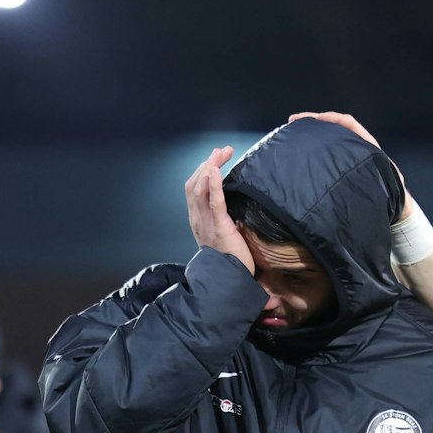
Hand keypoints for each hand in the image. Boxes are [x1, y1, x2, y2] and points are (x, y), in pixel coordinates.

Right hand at [184, 146, 254, 270]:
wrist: (228, 281)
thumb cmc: (230, 261)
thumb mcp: (224, 236)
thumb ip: (225, 221)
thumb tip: (238, 209)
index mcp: (198, 220)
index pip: (194, 189)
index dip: (203, 171)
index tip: (216, 159)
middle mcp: (197, 219)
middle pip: (195, 184)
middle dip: (207, 164)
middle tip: (223, 151)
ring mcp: (206, 223)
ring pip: (200, 188)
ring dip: (211, 167)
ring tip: (221, 154)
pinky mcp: (219, 227)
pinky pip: (214, 202)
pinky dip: (214, 184)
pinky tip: (216, 170)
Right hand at [288, 112, 411, 220]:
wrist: (392, 204)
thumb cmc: (391, 191)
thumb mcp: (385, 178)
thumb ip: (378, 171)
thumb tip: (368, 169)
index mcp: (367, 144)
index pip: (348, 123)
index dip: (332, 118)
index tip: (315, 119)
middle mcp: (355, 146)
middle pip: (333, 127)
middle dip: (313, 121)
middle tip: (293, 120)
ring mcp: (347, 156)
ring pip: (328, 138)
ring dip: (311, 133)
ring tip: (292, 131)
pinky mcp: (341, 166)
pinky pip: (326, 152)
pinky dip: (314, 148)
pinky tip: (301, 150)